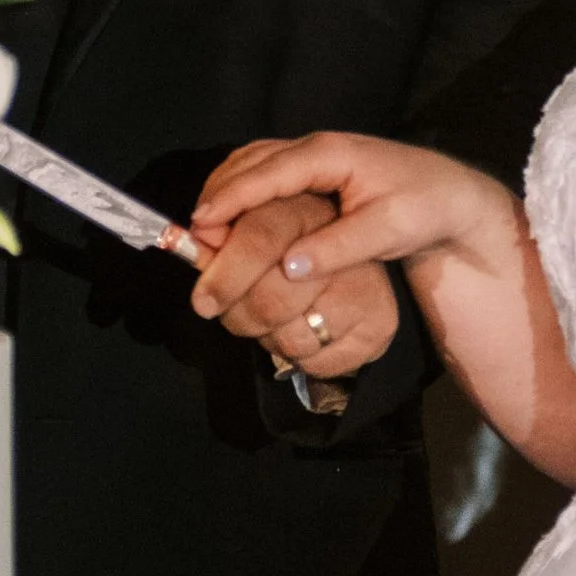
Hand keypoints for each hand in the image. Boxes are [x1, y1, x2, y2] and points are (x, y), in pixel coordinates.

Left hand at [188, 171, 398, 379]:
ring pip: (291, 340)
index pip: (260, 239)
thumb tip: (197, 242)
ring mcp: (367, 291)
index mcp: (307, 212)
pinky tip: (304, 332)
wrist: (356, 265)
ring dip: (269, 338)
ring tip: (275, 319)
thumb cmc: (291, 249)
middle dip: (240, 316)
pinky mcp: (378, 328)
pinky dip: (300, 359)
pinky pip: (315, 364)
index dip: (226, 273)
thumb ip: (224, 237)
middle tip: (234, 313)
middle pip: (272, 301)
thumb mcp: (255, 230)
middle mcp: (343, 248)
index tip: (203, 301)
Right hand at [193, 133, 523, 301]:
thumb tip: (289, 267)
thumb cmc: (422, 209)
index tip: (202, 224)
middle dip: (218, 194)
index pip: (269, 172)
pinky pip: (264, 169)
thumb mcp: (388, 232)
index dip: (232, 198)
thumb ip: (339, 248)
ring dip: (225, 190)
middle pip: (251, 161)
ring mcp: (313, 153)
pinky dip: (240, 188)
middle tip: (194, 237)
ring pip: (253, 161)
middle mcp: (316, 146)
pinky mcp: (313, 166)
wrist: (450, 194)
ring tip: (204, 230)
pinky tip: (230, 218)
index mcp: (330, 154)